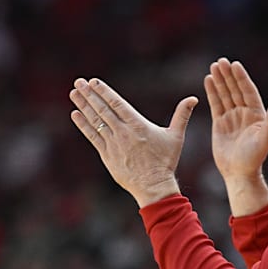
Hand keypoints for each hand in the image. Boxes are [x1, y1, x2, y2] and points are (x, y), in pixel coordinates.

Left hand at [69, 78, 197, 207]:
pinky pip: (92, 137)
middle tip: (78, 82)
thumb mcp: (176, 136)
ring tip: (74, 93)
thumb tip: (193, 98)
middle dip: (89, 94)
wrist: (153, 186)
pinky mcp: (107, 155)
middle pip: (103, 109)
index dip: (105, 92)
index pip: (117, 104)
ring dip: (83, 105)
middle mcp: (123, 132)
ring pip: (95, 121)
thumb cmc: (166, 161)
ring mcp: (113, 144)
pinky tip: (75, 114)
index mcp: (138, 125)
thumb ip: (182, 115)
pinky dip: (83, 125)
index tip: (94, 82)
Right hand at [204, 58, 267, 214]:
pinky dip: (212, 92)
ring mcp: (232, 117)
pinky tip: (208, 80)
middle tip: (221, 61)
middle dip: (228, 75)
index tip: (235, 65)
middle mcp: (245, 113)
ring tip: (213, 66)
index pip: (248, 91)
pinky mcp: (220, 123)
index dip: (241, 78)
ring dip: (220, 80)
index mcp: (257, 114)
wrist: (239, 172)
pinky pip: (216, 104)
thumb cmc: (255, 158)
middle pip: (236, 89)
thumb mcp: (266, 138)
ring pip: (225, 94)